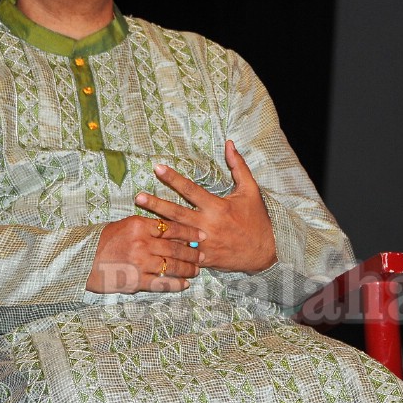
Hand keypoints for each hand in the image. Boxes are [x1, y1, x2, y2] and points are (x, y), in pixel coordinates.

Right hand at [87, 213, 200, 292]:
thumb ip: (149, 226)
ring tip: (196, 270)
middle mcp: (142, 243)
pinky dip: (175, 285)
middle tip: (203, 255)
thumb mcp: (126, 225)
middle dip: (193, 252)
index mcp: (140, 225)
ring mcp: (139, 263)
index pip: (172, 227)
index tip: (202, 235)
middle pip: (175, 248)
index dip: (190, 232)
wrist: (84, 260)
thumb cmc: (106, 240)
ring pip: (171, 266)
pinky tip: (184, 285)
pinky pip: (161, 283)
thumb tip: (175, 231)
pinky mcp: (135, 281)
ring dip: (187, 269)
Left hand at [134, 140, 276, 273]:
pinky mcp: (203, 258)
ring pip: (176, 235)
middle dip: (156, 204)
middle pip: (177, 213)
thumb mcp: (250, 190)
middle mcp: (208, 224)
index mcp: (217, 207)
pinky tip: (151, 246)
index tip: (158, 168)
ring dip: (156, 227)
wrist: (265, 251)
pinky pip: (182, 254)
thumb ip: (238, 166)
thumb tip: (229, 144)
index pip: (191, 189)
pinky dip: (168, 250)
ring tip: (137, 222)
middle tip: (138, 196)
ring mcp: (204, 243)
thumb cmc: (256, 219)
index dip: (173, 178)